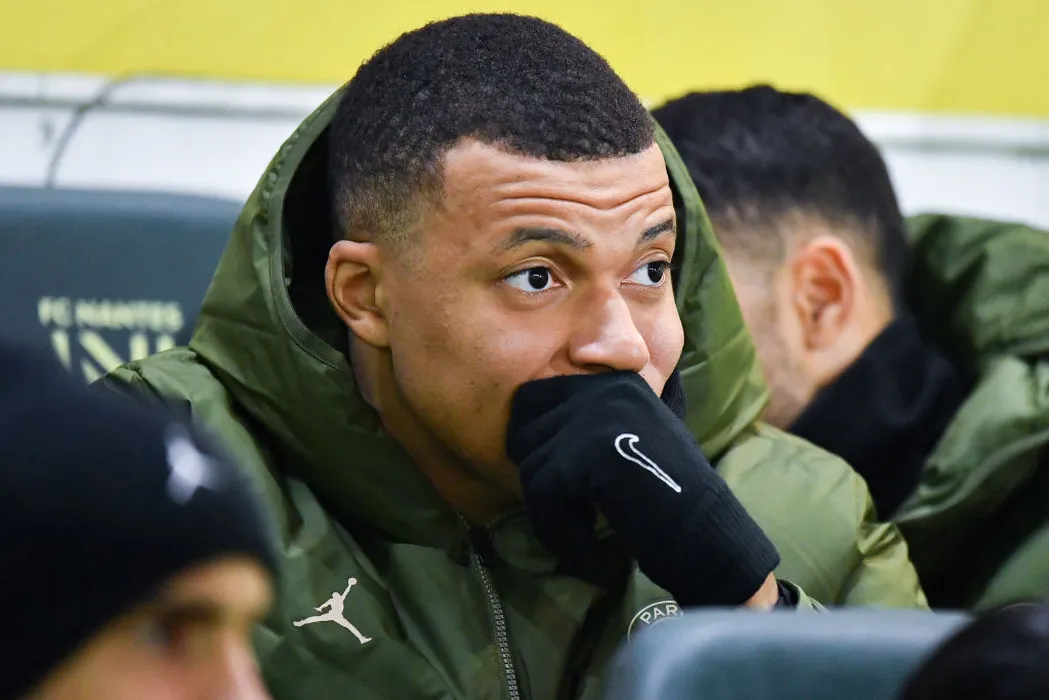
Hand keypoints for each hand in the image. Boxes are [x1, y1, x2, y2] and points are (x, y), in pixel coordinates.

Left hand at [507, 371, 779, 606]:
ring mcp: (595, 418)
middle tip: (568, 512)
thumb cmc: (671, 495)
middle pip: (524, 434)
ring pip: (531, 469)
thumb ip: (584, 424)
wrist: (709, 534)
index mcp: (611, 379)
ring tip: (582, 534)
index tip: (556, 481)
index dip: (535, 445)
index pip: (531, 399)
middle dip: (538, 480)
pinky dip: (561, 534)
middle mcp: (602, 387)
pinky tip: (588, 552)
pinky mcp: (589, 455)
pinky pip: (545, 499)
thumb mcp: (627, 436)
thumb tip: (518, 435)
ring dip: (550, 513)